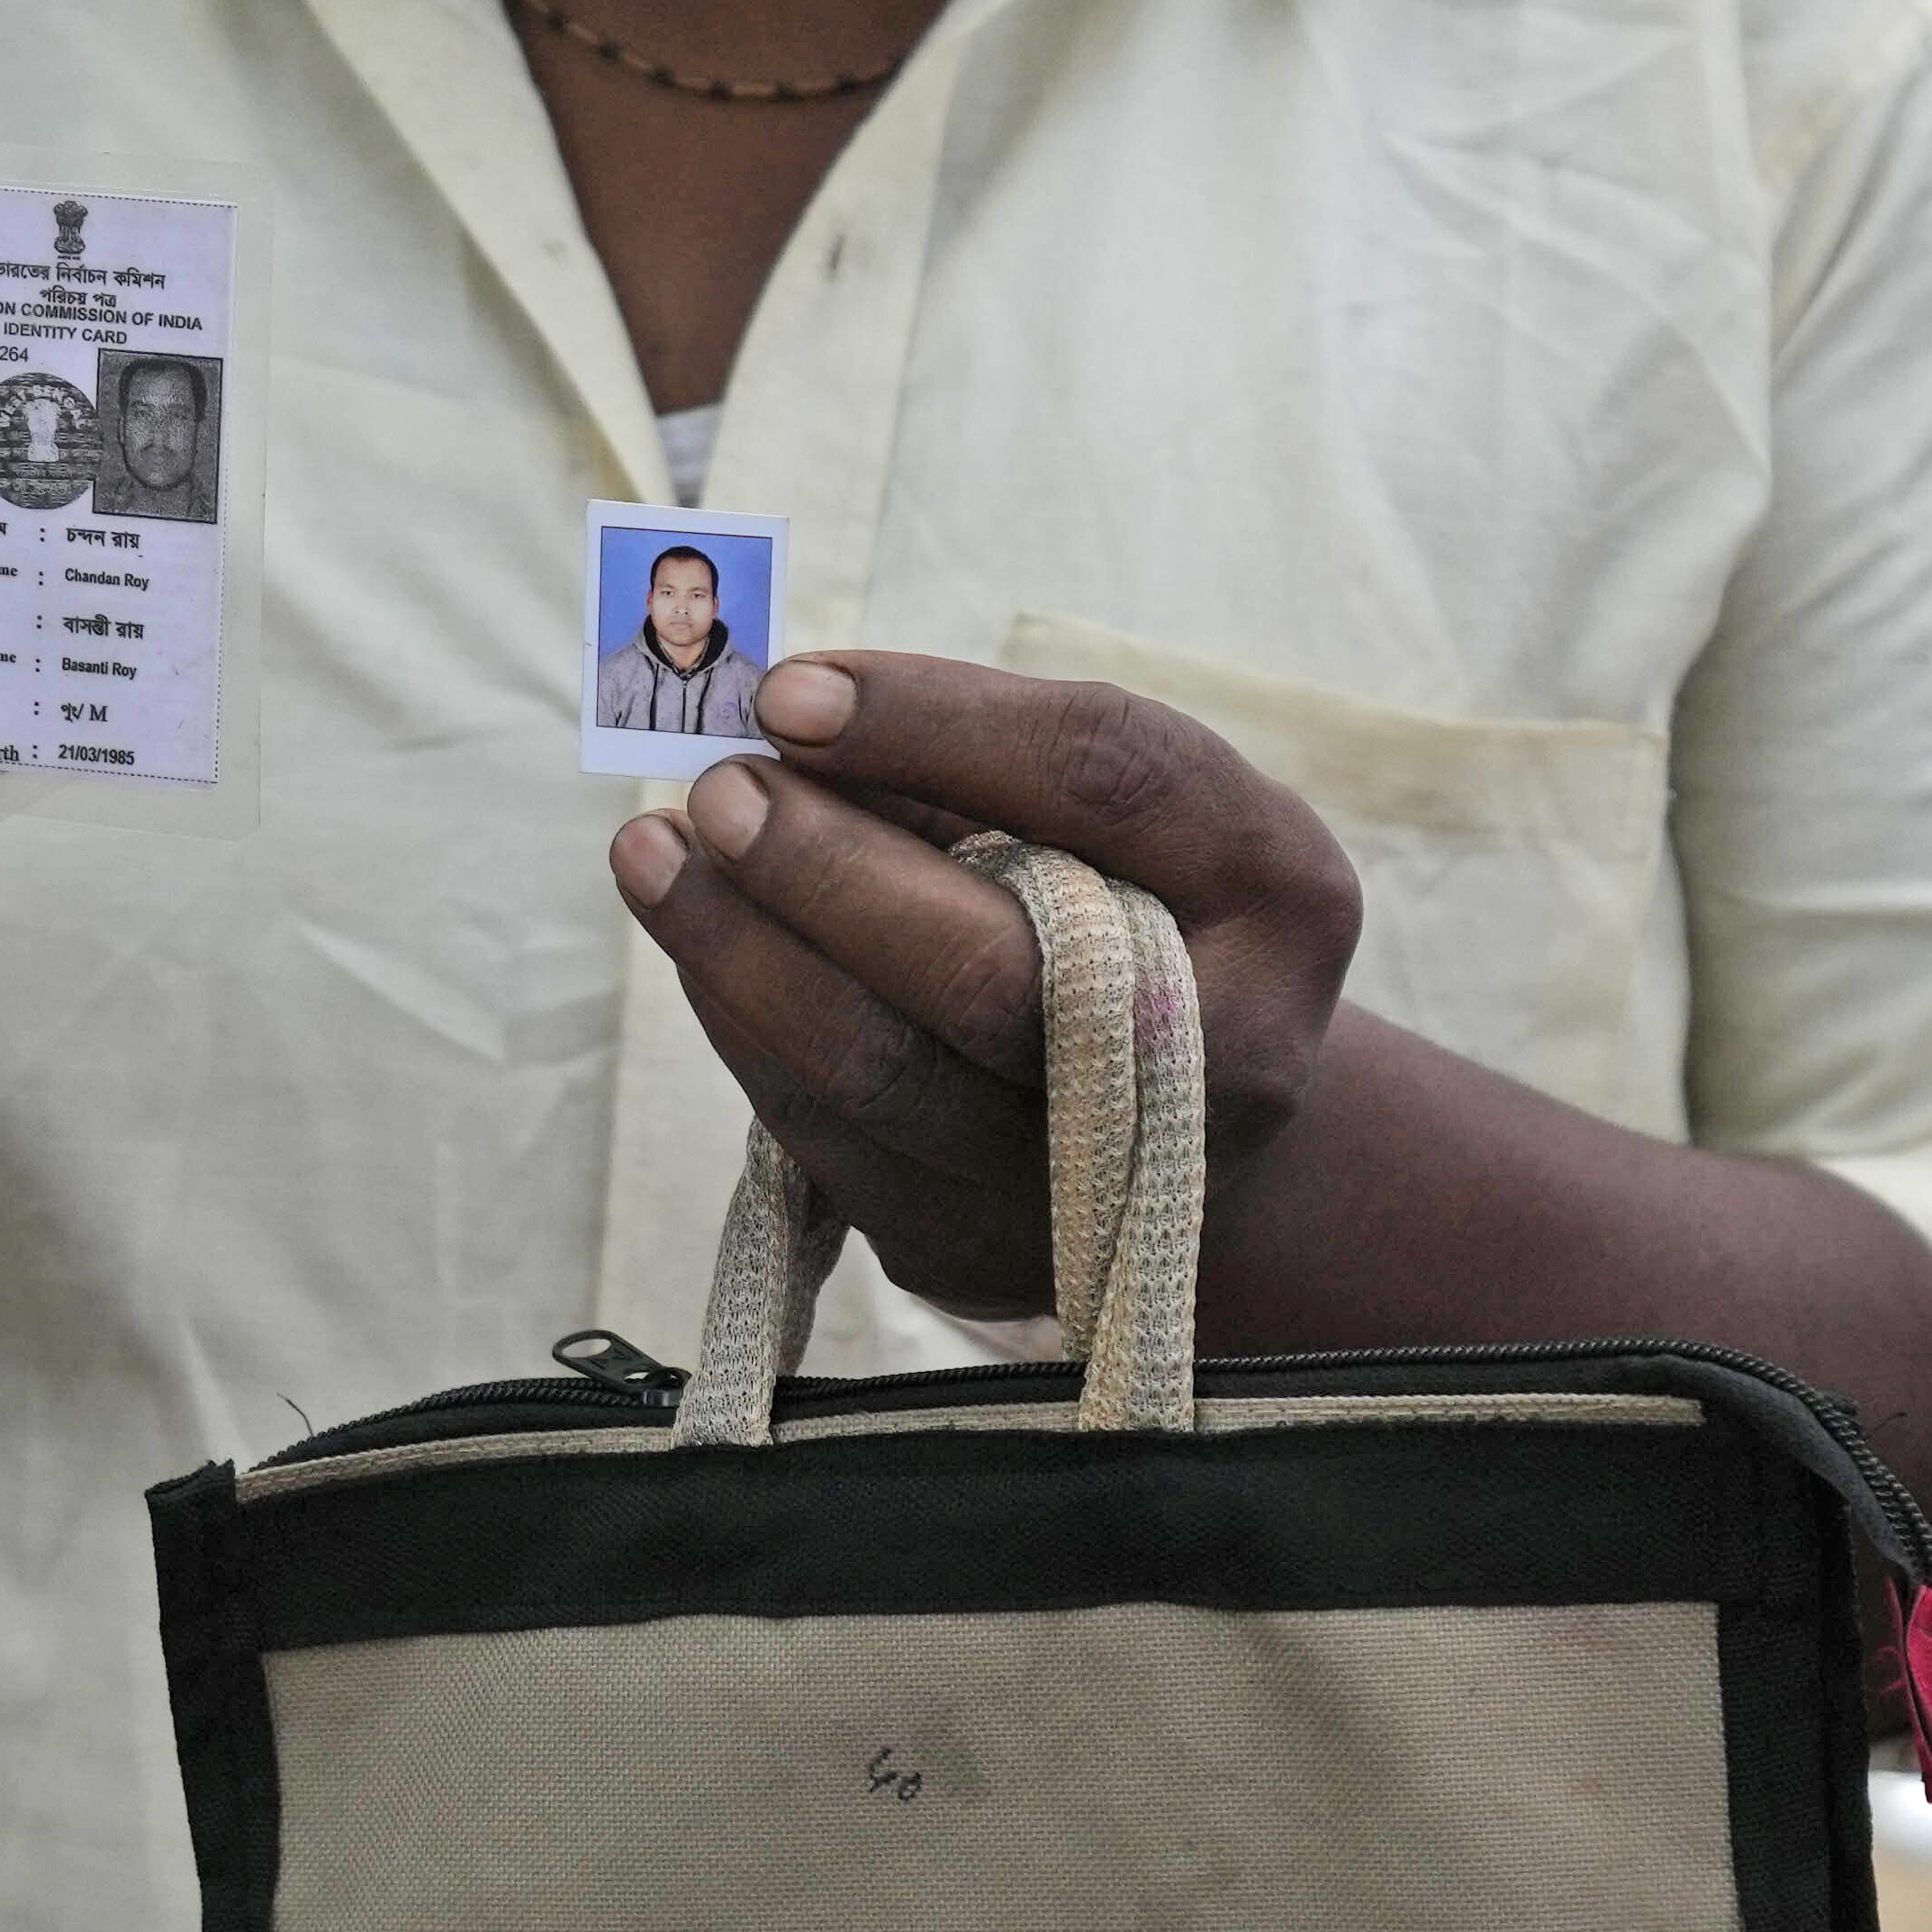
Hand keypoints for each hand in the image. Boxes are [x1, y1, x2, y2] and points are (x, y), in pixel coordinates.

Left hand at [604, 655, 1361, 1320]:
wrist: (1184, 1122)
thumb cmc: (1141, 905)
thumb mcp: (1129, 799)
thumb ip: (987, 748)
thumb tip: (788, 711)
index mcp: (1277, 896)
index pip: (1107, 782)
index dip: (939, 723)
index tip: (792, 687)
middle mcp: (1217, 1062)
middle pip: (992, 974)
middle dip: (824, 872)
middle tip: (714, 789)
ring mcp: (1092, 1182)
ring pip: (881, 1073)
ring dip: (739, 951)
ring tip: (653, 852)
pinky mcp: (971, 1244)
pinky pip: (822, 1133)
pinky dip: (742, 1021)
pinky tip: (699, 939)